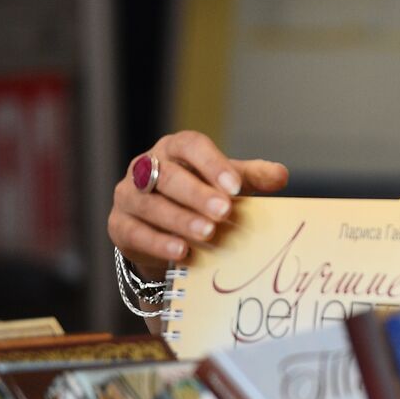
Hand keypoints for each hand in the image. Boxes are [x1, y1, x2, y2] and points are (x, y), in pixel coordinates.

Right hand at [108, 131, 288, 277]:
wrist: (168, 230)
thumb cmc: (203, 196)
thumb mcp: (228, 183)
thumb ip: (253, 177)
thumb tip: (281, 176)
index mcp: (175, 149)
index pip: (191, 146)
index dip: (213, 164)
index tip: (236, 187)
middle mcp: (146, 166)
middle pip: (169, 176)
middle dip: (198, 195)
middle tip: (224, 212)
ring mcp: (128, 195)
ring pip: (151, 204)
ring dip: (181, 220)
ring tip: (208, 234)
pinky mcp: (118, 224)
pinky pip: (136, 232)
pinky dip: (159, 243)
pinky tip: (182, 252)